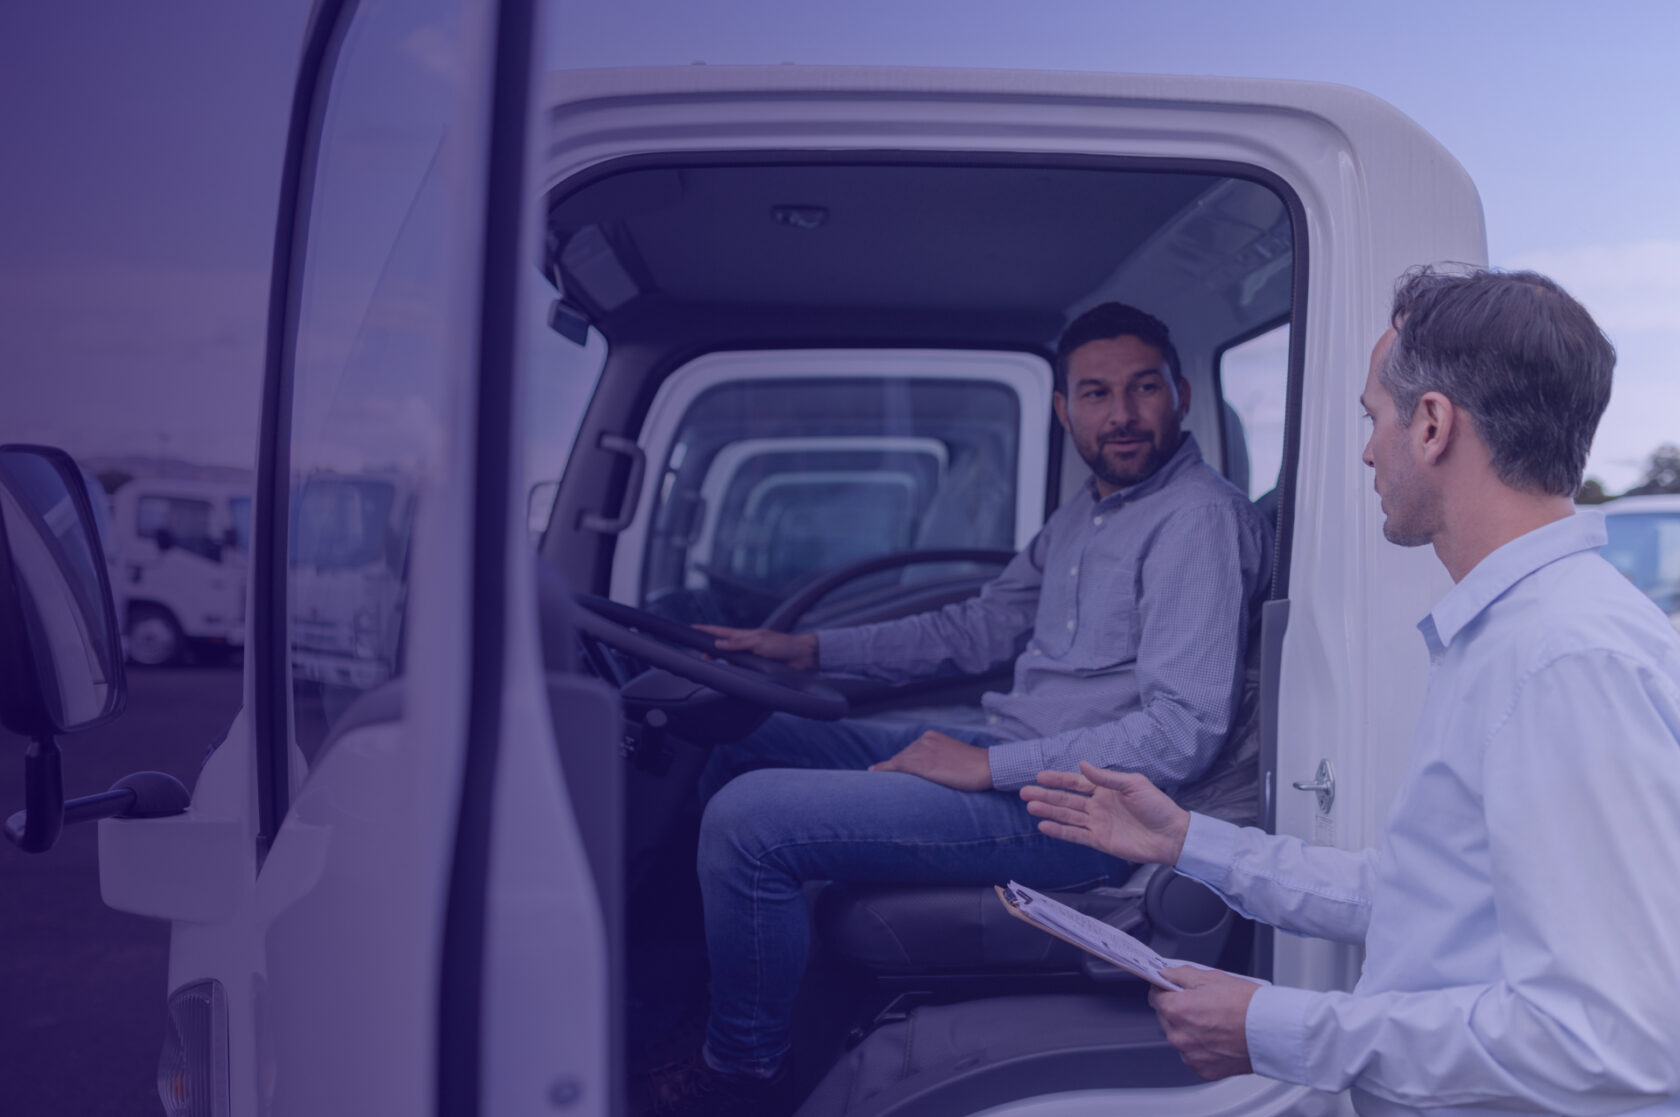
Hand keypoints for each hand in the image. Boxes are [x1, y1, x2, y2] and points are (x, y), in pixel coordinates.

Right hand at [694, 625, 818, 670]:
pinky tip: (726, 673)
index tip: (692, 628)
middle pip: (722, 646)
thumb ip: (738, 644)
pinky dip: (731, 669)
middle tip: (697, 653)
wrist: (802, 657)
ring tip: (707, 662)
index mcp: (746, 635)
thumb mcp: (759, 642)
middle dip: (709, 648)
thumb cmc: (783, 645)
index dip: (707, 630)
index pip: (721, 632)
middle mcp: (746, 645)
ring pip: (730, 658)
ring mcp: (751, 656)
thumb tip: (718, 644)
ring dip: (719, 659)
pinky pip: (740, 668)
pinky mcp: (758, 666)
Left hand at [869, 730, 992, 790]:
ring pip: (898, 764)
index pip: (908, 753)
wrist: (987, 767)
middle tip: (886, 785)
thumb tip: (931, 772)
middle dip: (896, 771)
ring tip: (885, 787)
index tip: (892, 774)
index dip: (901, 766)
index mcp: (931, 737)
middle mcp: (924, 740)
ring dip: (891, 774)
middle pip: (901, 758)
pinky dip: (883, 770)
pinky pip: (896, 766)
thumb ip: (938, 760)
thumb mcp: (953, 758)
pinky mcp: (922, 764)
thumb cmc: (975, 768)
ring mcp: (922, 750)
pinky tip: (872, 773)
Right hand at [1019, 760, 1189, 864]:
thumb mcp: (1133, 784)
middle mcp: (1098, 806)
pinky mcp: (1100, 841)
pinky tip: (1044, 826)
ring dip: (1049, 811)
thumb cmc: (1156, 806)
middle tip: (1024, 792)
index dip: (1057, 779)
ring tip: (1031, 806)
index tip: (1039, 776)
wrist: (1171, 835)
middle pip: (1066, 799)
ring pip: (1067, 816)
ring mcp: (1097, 824)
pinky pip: (1075, 835)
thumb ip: (1105, 777)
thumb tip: (1081, 765)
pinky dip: (1060, 831)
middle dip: (1045, 795)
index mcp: (1106, 789)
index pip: (1076, 783)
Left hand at [1148, 966, 1257, 1080]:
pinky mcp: (1203, 1070)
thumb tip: (1168, 974)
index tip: (1172, 989)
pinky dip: (1201, 1048)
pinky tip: (1218, 1038)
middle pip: (1166, 1018)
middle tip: (1202, 1004)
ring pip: (1180, 1038)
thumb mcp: (1212, 977)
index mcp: (1177, 1010)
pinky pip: (1193, 1056)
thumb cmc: (1247, 1005)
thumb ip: (1182, 975)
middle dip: (1178, 1010)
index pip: (1155, 996)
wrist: (1272, 1031)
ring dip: (1189, 1030)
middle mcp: (1179, 1036)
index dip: (1165, 989)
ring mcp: (1190, 1056)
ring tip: (1215, 1022)